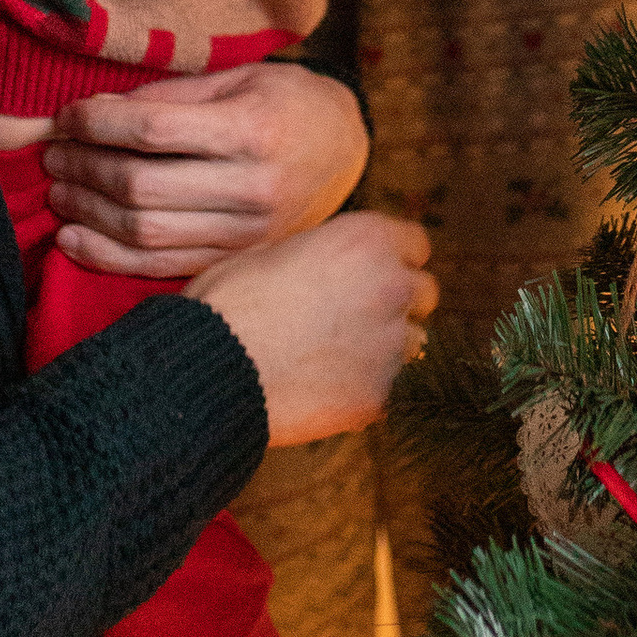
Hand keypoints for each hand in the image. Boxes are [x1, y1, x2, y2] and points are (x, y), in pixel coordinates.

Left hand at [44, 63, 366, 270]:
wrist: (345, 151)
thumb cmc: (286, 102)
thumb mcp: (239, 78)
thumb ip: (170, 95)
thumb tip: (95, 111)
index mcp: (252, 130)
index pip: (152, 130)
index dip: (96, 124)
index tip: (66, 117)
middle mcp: (251, 188)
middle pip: (141, 186)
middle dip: (84, 168)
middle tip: (53, 154)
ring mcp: (246, 234)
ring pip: (145, 233)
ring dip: (88, 213)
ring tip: (59, 191)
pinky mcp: (236, 261)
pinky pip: (160, 267)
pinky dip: (107, 257)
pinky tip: (74, 239)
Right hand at [189, 212, 438, 445]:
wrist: (213, 368)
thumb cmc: (229, 302)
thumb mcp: (272, 251)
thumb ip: (322, 253)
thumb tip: (332, 262)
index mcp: (367, 240)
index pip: (416, 245)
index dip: (395, 258)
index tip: (378, 272)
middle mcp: (391, 287)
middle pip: (424, 293)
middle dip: (399, 302)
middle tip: (358, 316)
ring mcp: (389, 345)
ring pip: (411, 343)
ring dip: (385, 347)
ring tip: (335, 356)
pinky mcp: (378, 395)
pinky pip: (385, 389)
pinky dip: (362, 389)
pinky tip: (322, 388)